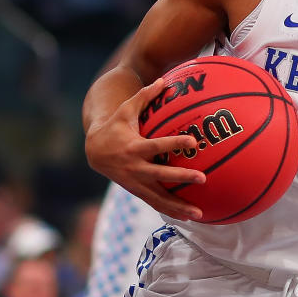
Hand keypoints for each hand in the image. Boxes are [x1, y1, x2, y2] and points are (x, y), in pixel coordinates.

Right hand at [85, 78, 206, 219]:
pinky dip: (170, 211)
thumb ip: (145, 96)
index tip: (192, 142)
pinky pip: (155, 203)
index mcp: (134, 147)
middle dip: (181, 177)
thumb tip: (164, 79)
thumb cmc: (115, 126)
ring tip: (199, 214)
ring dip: (178, 206)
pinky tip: (187, 217)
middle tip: (203, 178)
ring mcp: (135, 182)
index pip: (157, 145)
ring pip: (158, 197)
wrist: (94, 150)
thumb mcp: (126, 109)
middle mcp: (135, 167)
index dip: (174, 143)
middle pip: (161, 175)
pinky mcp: (136, 191)